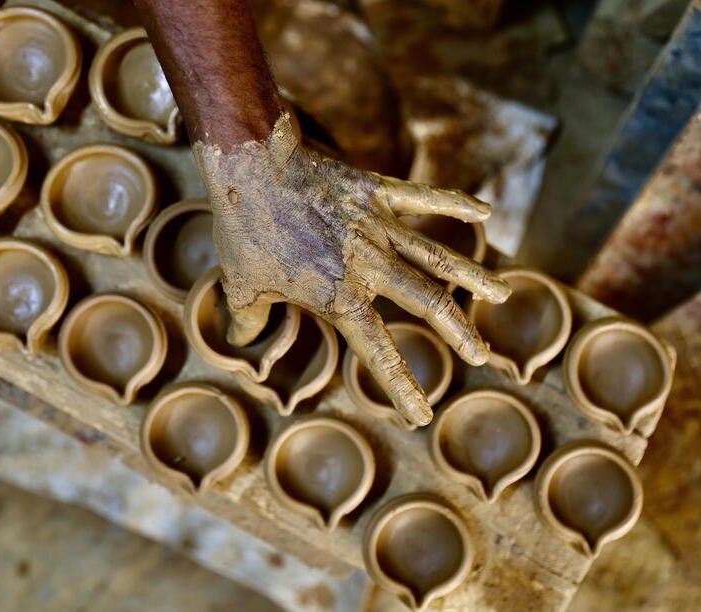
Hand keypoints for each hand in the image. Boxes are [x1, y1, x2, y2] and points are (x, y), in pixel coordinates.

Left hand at [193, 114, 509, 425]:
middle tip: (481, 355)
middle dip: (459, 333)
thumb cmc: (243, 232)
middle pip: (430, 304)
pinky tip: (485, 212)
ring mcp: (377, 227)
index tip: (421, 415)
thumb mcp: (240, 287)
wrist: (249, 169)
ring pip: (439, 257)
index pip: (378, 351)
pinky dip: (456, 204)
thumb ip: (248, 320)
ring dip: (473, 278)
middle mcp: (370, 266)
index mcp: (340, 298)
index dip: (401, 387)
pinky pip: (425, 198)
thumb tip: (242, 339)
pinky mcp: (376, 192)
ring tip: (503, 293)